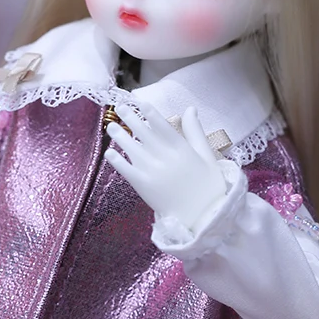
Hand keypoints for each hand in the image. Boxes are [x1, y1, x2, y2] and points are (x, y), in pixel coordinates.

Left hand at [104, 102, 226, 229]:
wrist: (202, 216)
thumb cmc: (208, 186)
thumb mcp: (207, 155)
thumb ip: (195, 132)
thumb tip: (190, 109)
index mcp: (182, 148)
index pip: (161, 125)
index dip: (149, 112)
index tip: (140, 102)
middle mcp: (165, 157)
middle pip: (144, 133)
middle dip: (131, 118)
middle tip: (119, 107)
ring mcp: (153, 171)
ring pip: (132, 148)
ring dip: (120, 136)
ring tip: (111, 126)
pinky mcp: (144, 186)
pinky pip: (127, 170)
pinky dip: (117, 161)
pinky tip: (109, 152)